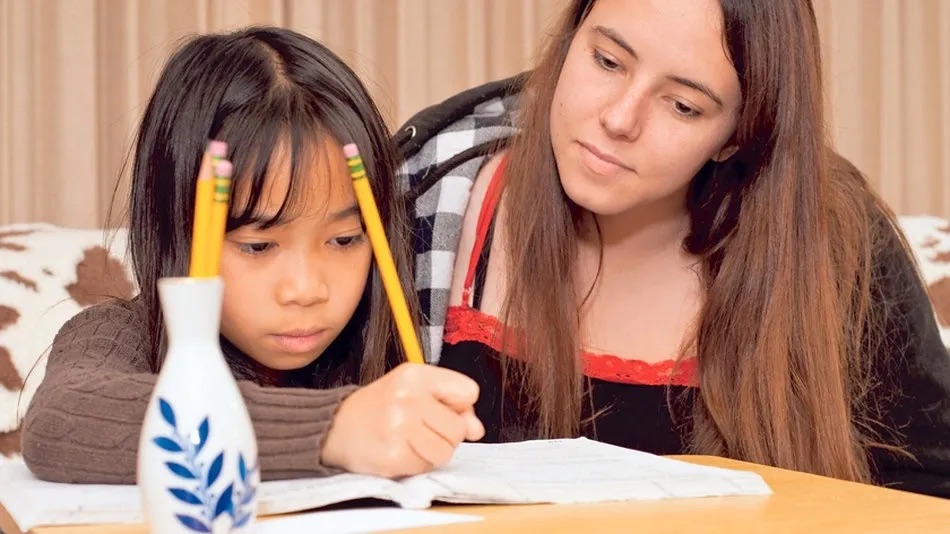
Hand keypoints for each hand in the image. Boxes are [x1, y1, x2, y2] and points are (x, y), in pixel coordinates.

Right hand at [320, 363, 484, 477]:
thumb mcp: (414, 390)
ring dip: (432, 452)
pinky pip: (425, 467)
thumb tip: (476, 429)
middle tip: (421, 429)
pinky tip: (399, 451)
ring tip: (410, 441)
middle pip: (458, 428)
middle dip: (446, 435)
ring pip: (446, 451)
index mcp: (416, 375)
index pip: (468, 391)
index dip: (460, 406)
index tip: (443, 409)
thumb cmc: (380, 407)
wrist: (334, 426)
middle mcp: (408, 397)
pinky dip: (416, 464)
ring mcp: (399, 427)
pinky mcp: (393, 455)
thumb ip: (451, 404)